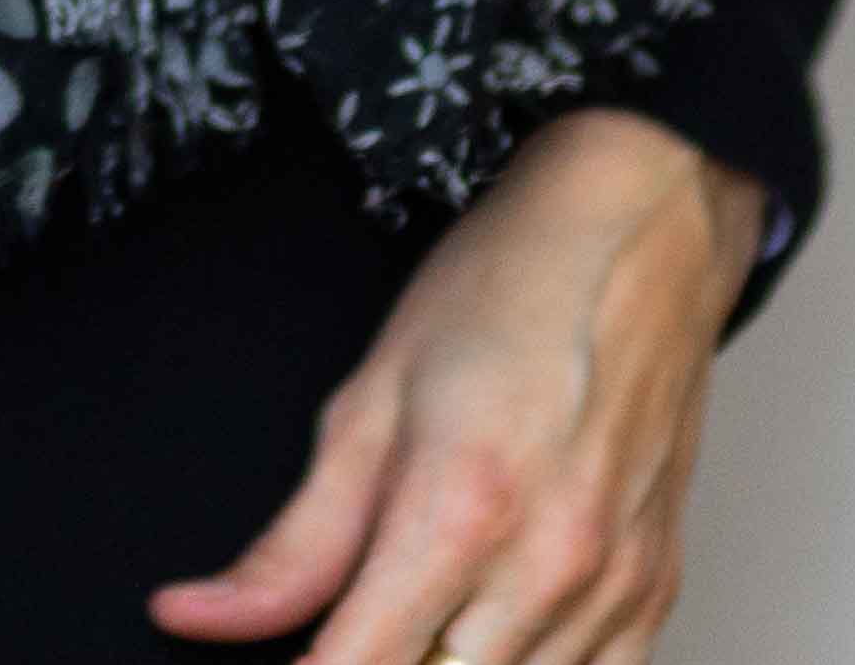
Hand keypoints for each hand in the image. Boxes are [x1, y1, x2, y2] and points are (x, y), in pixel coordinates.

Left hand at [147, 107, 764, 664]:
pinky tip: (490, 629)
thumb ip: (291, 542)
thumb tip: (197, 615)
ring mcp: (612, 587)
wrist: (639, 230)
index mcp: (458, 513)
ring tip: (416, 616)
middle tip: (346, 627)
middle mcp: (546, 567)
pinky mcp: (657, 591)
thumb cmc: (504, 291)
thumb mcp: (367, 402)